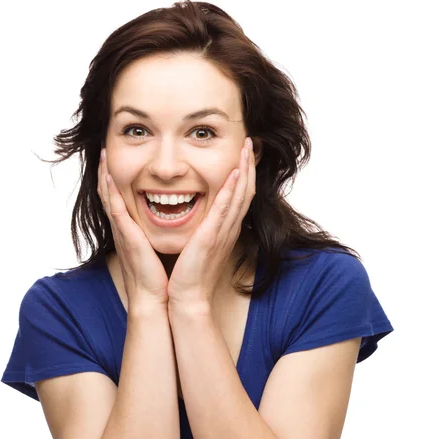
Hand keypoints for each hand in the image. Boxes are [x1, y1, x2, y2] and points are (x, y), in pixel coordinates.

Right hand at [97, 149, 168, 310]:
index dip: (115, 179)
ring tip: (103, 153)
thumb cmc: (156, 277)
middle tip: (104, 148)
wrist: (153, 299)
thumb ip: (154, 235)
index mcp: (131, 230)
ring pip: (110, 197)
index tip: (115, 159)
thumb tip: (167, 223)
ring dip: (105, 174)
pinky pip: (117, 211)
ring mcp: (123, 233)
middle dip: (105, 170)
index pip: (120, 199)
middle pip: (110, 193)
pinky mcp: (128, 239)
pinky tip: (110, 177)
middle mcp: (124, 229)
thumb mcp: (154, 249)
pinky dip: (112, 193)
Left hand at [167, 137, 255, 310]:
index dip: (244, 174)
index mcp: (225, 229)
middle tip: (251, 142)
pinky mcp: (213, 237)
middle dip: (249, 165)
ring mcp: (223, 232)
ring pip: (240, 195)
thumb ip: (203, 229)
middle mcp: (229, 228)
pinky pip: (226, 208)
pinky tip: (235, 172)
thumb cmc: (190, 273)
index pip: (239, 196)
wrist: (187, 296)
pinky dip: (231, 189)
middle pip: (246, 191)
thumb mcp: (199, 245)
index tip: (244, 154)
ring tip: (247, 148)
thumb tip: (199, 216)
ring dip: (245, 170)